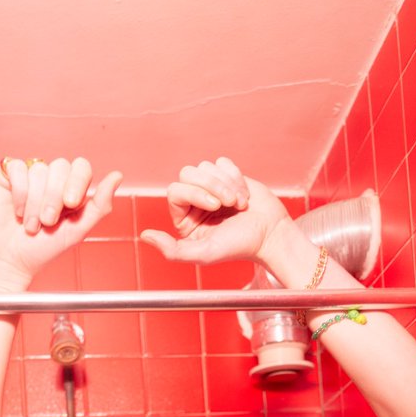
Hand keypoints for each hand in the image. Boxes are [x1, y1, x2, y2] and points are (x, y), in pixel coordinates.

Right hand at [0, 157, 122, 290]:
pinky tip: (17, 211)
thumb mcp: (77, 231)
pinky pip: (18, 168)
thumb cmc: (41, 251)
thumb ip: (100, 205)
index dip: (77, 182)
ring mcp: (29, 177)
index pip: (81, 167)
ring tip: (30, 225)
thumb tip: (117, 176)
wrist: (8, 262)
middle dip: (55, 197)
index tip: (70, 203)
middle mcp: (51, 181)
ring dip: (36, 201)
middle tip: (48, 221)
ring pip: (40, 170)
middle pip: (61, 166)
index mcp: (70, 191)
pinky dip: (19, 193)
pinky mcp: (7, 175)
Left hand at [140, 157, 290, 266]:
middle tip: (228, 204)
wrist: (270, 234)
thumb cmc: (239, 246)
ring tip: (239, 204)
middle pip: (187, 174)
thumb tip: (145, 236)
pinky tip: (244, 195)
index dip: (194, 193)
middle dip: (211, 186)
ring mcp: (211, 188)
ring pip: (205, 167)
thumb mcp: (204, 254)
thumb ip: (172, 251)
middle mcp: (194, 202)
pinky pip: (222, 163)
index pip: (175, 191)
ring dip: (226, 183)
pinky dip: (235, 177)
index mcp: (185, 220)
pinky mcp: (227, 177)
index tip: (214, 206)